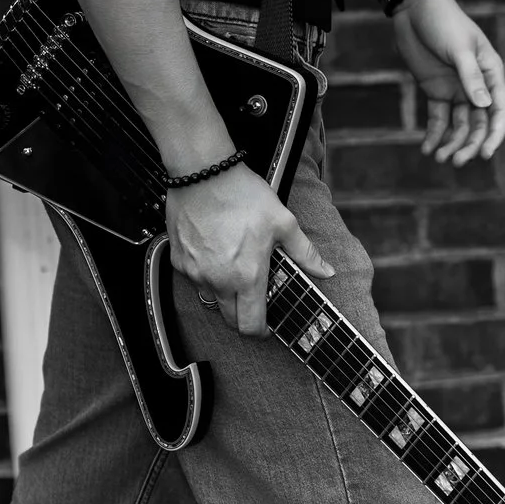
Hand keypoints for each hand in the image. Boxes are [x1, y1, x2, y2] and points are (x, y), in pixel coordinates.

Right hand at [165, 160, 332, 335]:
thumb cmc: (242, 194)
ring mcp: (195, 272)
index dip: (261, 331)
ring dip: (223, 291)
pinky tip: (214, 250)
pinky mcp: (178, 260)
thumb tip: (326, 270)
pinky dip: (205, 272)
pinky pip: (193, 277)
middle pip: (230, 319)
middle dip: (243, 315)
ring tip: (234, 264)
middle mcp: (218, 280)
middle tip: (252, 297)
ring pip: (210, 297)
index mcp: (247, 276)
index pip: (251, 325)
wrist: (203, 172)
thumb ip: (304, 252)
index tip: (266, 325)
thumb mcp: (283, 221)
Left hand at [393, 0, 504, 164]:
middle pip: (478, 123)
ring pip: (459, 125)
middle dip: (469, 144)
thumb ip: (470, 76)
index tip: (485, 153)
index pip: (499, 109)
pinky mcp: (436, 91)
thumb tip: (484, 106)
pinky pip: (439, 118)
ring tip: (440, 158)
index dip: (495, 134)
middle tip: (457, 162)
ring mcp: (457, 89)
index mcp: (491, 73)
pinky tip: (427, 149)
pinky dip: (434, 134)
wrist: (415, 9)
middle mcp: (477, 85)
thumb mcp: (458, 48)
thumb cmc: (443, 22)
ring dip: (452, 143)